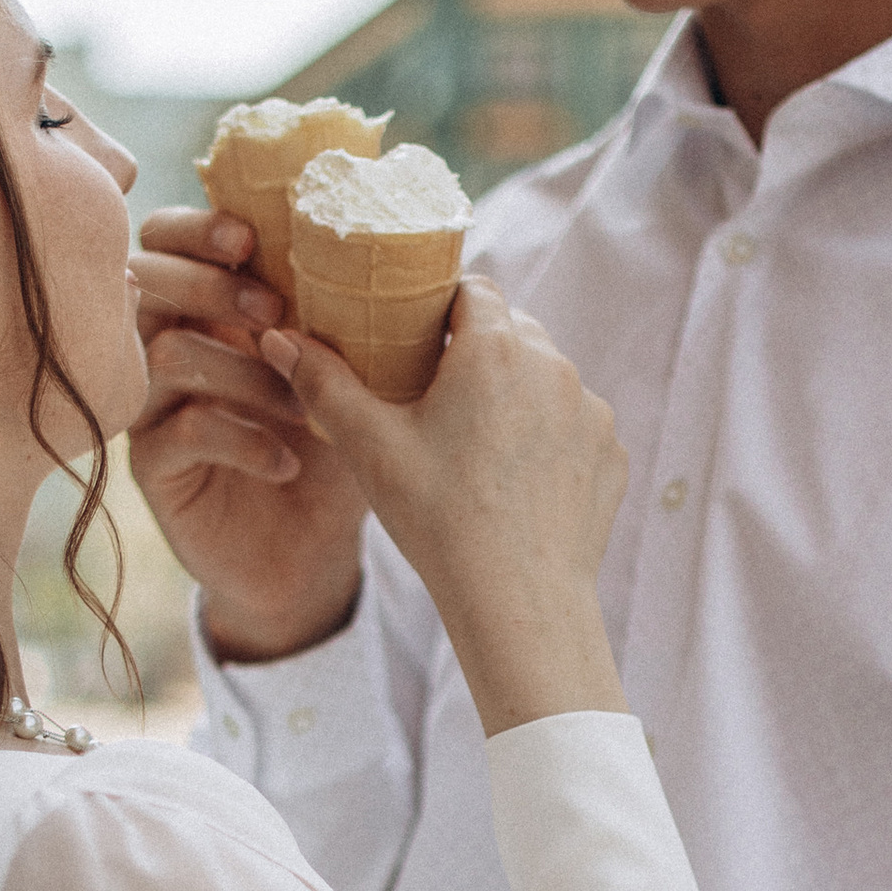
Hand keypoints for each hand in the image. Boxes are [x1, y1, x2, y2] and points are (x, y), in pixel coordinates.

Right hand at [127, 209, 370, 661]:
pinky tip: (288, 461)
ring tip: (302, 405)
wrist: (311, 563)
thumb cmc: (337, 459)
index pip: (174, 239)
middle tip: (273, 314)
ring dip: (240, 369)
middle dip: (211, 285)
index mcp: (213, 310)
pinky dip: (240, 439)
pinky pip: (175, 435)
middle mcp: (171, 347)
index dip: (200, 227)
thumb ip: (350, 323)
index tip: (251, 238)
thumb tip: (386, 254)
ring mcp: (156, 410)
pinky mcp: (156, 472)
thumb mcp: (357, 385)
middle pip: (147, 279)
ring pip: (164, 355)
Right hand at [273, 282, 628, 736]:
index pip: (471, 290)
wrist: (518, 600)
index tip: (415, 337)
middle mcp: (554, 365)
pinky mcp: (611, 453)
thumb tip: (280, 338)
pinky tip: (516, 480)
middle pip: (513, 330)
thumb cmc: (439, 521)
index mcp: (495, 347)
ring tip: (477, 443)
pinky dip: (549, 440)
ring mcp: (590, 411)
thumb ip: (324, 384)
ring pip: (546, 379)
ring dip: (516, 394)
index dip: (440, 307)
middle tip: (438, 393)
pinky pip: (575, 427)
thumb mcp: (369, 449)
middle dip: (478, 351)